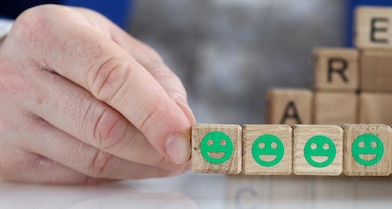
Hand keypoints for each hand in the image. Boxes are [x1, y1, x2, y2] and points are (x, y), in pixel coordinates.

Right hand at [0, 5, 194, 183]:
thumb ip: (155, 78)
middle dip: (155, 146)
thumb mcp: (115, 44)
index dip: (155, 112)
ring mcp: (9, 121)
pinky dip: (116, 174)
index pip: (112, 78)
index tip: (185, 134)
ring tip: (167, 158)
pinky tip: (133, 162)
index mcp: (51, 34)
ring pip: (93, 159)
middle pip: (104, 127)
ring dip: (142, 165)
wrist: (13, 66)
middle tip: (185, 152)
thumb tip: (183, 123)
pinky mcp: (11, 159)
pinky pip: (77, 176)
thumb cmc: (72, 52)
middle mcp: (20, 76)